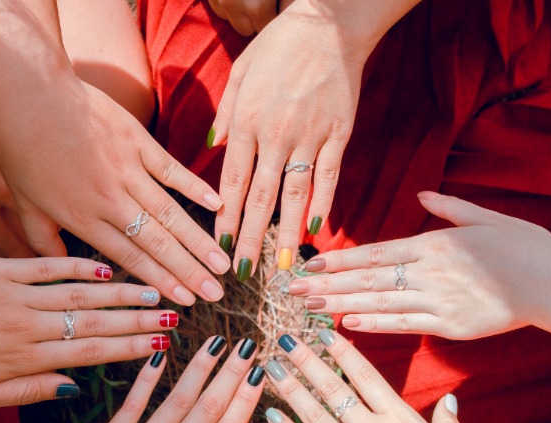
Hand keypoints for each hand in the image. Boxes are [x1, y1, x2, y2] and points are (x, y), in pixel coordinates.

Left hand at [0, 24, 230, 305]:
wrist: (28, 90)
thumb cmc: (20, 146)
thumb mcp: (24, 201)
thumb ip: (43, 239)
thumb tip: (59, 268)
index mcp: (81, 217)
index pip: (128, 257)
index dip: (159, 282)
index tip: (184, 303)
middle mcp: (109, 198)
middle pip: (157, 242)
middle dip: (189, 272)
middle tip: (216, 295)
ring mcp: (127, 168)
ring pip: (171, 213)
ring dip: (199, 241)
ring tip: (223, 264)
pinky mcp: (137, 141)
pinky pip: (172, 170)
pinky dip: (196, 188)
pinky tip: (218, 206)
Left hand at [0, 257, 177, 411]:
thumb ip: (26, 393)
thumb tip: (74, 390)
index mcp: (22, 359)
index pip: (89, 352)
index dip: (130, 349)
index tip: (161, 346)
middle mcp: (26, 324)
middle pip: (95, 320)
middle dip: (139, 319)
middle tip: (175, 316)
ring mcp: (14, 292)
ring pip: (78, 292)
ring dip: (120, 292)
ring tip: (156, 290)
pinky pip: (46, 266)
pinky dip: (77, 266)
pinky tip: (105, 267)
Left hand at [0, 337, 266, 422]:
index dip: (246, 402)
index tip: (261, 375)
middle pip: (207, 411)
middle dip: (231, 375)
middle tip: (248, 345)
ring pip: (174, 401)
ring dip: (199, 368)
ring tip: (218, 342)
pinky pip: (131, 405)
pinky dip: (148, 379)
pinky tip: (163, 355)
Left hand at [210, 1, 366, 277]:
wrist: (329, 24)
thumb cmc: (279, 46)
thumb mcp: (240, 73)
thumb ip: (225, 114)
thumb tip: (211, 149)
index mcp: (247, 121)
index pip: (233, 181)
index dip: (227, 217)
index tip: (221, 245)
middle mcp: (276, 134)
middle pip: (261, 196)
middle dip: (251, 237)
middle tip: (244, 270)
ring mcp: (309, 136)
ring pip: (295, 193)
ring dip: (287, 233)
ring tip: (282, 266)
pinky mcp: (339, 133)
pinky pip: (329, 176)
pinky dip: (322, 203)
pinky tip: (316, 230)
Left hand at [263, 330, 484, 422]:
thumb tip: (449, 400)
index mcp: (401, 421)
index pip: (365, 376)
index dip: (342, 352)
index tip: (323, 332)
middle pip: (333, 388)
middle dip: (308, 360)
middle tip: (287, 339)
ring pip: (313, 414)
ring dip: (291, 388)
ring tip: (272, 367)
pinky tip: (272, 415)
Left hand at [289, 192, 550, 338]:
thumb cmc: (525, 247)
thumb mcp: (486, 218)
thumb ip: (449, 209)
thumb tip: (420, 196)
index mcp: (435, 243)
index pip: (374, 253)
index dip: (337, 261)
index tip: (307, 265)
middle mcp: (430, 271)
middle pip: (367, 279)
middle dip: (325, 285)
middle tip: (288, 291)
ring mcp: (439, 300)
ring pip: (379, 303)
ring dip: (339, 306)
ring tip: (307, 309)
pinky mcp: (451, 325)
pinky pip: (405, 324)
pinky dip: (375, 325)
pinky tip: (347, 325)